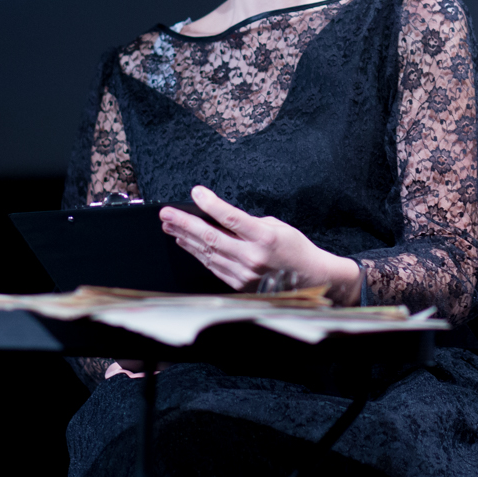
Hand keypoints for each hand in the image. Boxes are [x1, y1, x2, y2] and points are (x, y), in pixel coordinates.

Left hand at [160, 186, 362, 306]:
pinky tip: (186, 243)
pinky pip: (212, 265)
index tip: (196, 192)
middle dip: (185, 224)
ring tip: (169, 225)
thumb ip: (250, 223)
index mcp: (265, 238)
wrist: (311, 279)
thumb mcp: (278, 227)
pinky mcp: (238, 284)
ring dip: (185, 238)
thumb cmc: (296, 249)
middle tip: (166, 214)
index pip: (231, 218)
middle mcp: (252, 257)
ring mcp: (244, 273)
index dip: (211, 204)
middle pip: (211, 237)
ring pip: (207, 253)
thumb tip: (222, 219)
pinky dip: (197, 253)